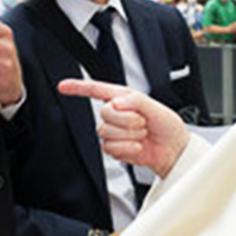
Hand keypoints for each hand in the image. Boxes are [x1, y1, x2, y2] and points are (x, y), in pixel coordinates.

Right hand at [58, 79, 188, 177]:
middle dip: (127, 119)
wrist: (172, 149)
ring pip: (106, 131)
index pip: (96, 90)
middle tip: (142, 123)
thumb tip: (117, 103)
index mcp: (123, 98)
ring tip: (141, 134)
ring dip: (128, 135)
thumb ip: (135, 101)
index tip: (63, 86)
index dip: (78, 87)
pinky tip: (137, 146)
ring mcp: (114, 131)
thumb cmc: (167, 126)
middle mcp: (116, 113)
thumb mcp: (155, 106)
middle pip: (105, 112)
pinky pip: (110, 147)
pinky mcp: (115, 147)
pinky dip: (126, 148)